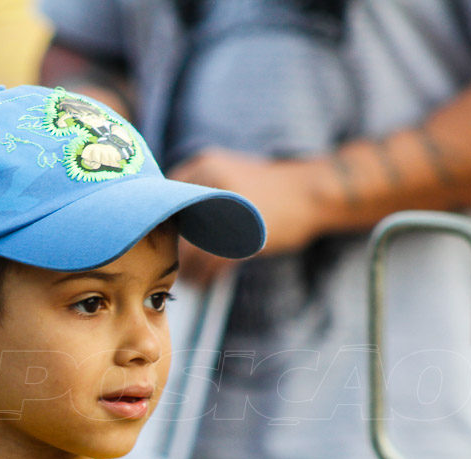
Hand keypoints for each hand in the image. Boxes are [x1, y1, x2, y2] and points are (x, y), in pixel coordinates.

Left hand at [169, 149, 326, 268]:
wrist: (309, 192)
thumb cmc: (265, 189)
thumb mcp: (226, 174)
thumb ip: (196, 190)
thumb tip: (163, 221)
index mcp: (203, 165)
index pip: (164, 198)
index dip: (161, 225)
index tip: (162, 243)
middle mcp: (211, 181)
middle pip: (175, 224)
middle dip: (171, 249)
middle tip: (170, 266)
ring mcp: (227, 207)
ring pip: (191, 247)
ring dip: (187, 268)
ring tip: (188, 278)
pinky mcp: (243, 232)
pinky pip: (212, 260)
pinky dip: (205, 274)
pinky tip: (204, 281)